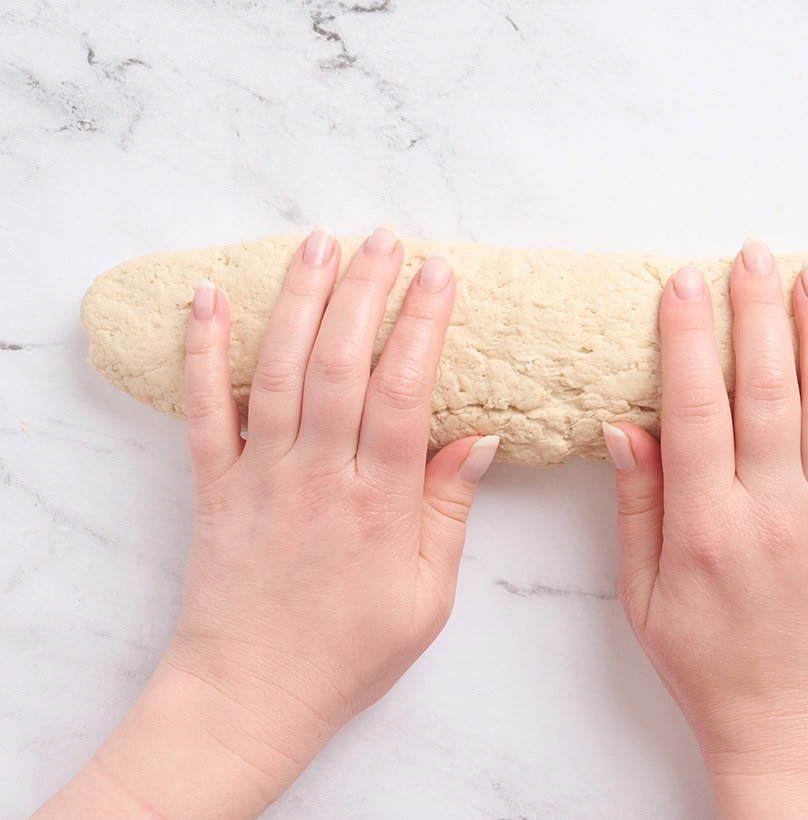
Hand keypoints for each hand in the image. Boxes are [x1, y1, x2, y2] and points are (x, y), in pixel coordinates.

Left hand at [40, 227, 496, 817]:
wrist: (250, 695)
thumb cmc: (348, 653)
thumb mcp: (427, 597)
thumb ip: (449, 513)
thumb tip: (480, 439)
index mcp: (380, 503)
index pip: (405, 392)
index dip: (422, 325)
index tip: (439, 273)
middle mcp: (319, 475)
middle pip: (340, 363)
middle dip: (364, 291)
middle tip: (384, 237)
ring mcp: (260, 475)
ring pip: (278, 370)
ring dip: (298, 299)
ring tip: (319, 243)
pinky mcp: (213, 484)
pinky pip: (204, 408)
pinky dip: (202, 349)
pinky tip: (209, 296)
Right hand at [603, 240, 807, 817]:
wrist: (790, 729)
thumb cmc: (705, 665)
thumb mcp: (642, 595)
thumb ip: (637, 505)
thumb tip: (624, 426)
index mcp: (705, 526)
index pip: (695, 409)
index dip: (690, 339)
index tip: (685, 281)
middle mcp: (771, 512)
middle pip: (767, 392)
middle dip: (758, 312)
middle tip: (753, 251)